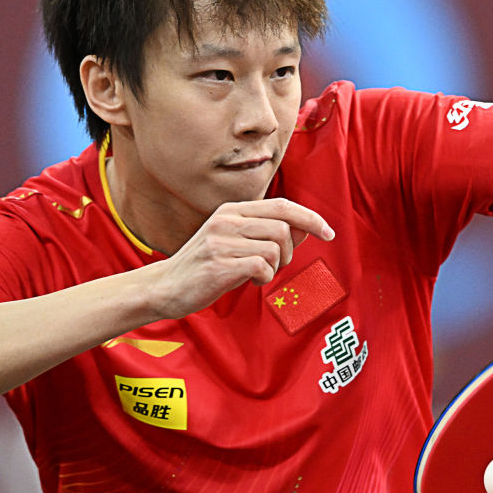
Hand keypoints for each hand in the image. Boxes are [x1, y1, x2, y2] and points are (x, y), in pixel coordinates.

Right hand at [149, 198, 334, 318]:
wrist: (164, 287)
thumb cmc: (205, 266)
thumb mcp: (235, 242)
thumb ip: (267, 233)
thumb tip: (306, 228)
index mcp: (232, 210)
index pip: (283, 205)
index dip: (310, 218)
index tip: (328, 233)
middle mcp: (226, 220)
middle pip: (284, 227)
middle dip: (290, 251)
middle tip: (275, 266)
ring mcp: (221, 240)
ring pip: (275, 247)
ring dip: (276, 266)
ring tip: (258, 274)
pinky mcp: (218, 263)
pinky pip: (262, 266)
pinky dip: (264, 278)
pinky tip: (250, 282)